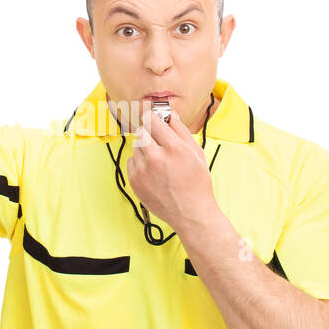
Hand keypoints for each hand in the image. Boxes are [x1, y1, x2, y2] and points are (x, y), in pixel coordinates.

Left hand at [125, 101, 216, 230]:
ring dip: (145, 149)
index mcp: (173, 148)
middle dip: (150, 133)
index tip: (157, 122)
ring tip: (159, 161)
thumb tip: (170, 115)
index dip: (155, 119)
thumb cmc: (197, 183)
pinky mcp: (135, 182)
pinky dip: (140, 163)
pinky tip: (153, 172)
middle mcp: (156, 158)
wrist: (190, 213)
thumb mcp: (196, 153)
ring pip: (136, 146)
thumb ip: (181, 131)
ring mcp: (143, 171)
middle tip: (159, 142)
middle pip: (141, 131)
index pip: (151, 119)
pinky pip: (131, 162)